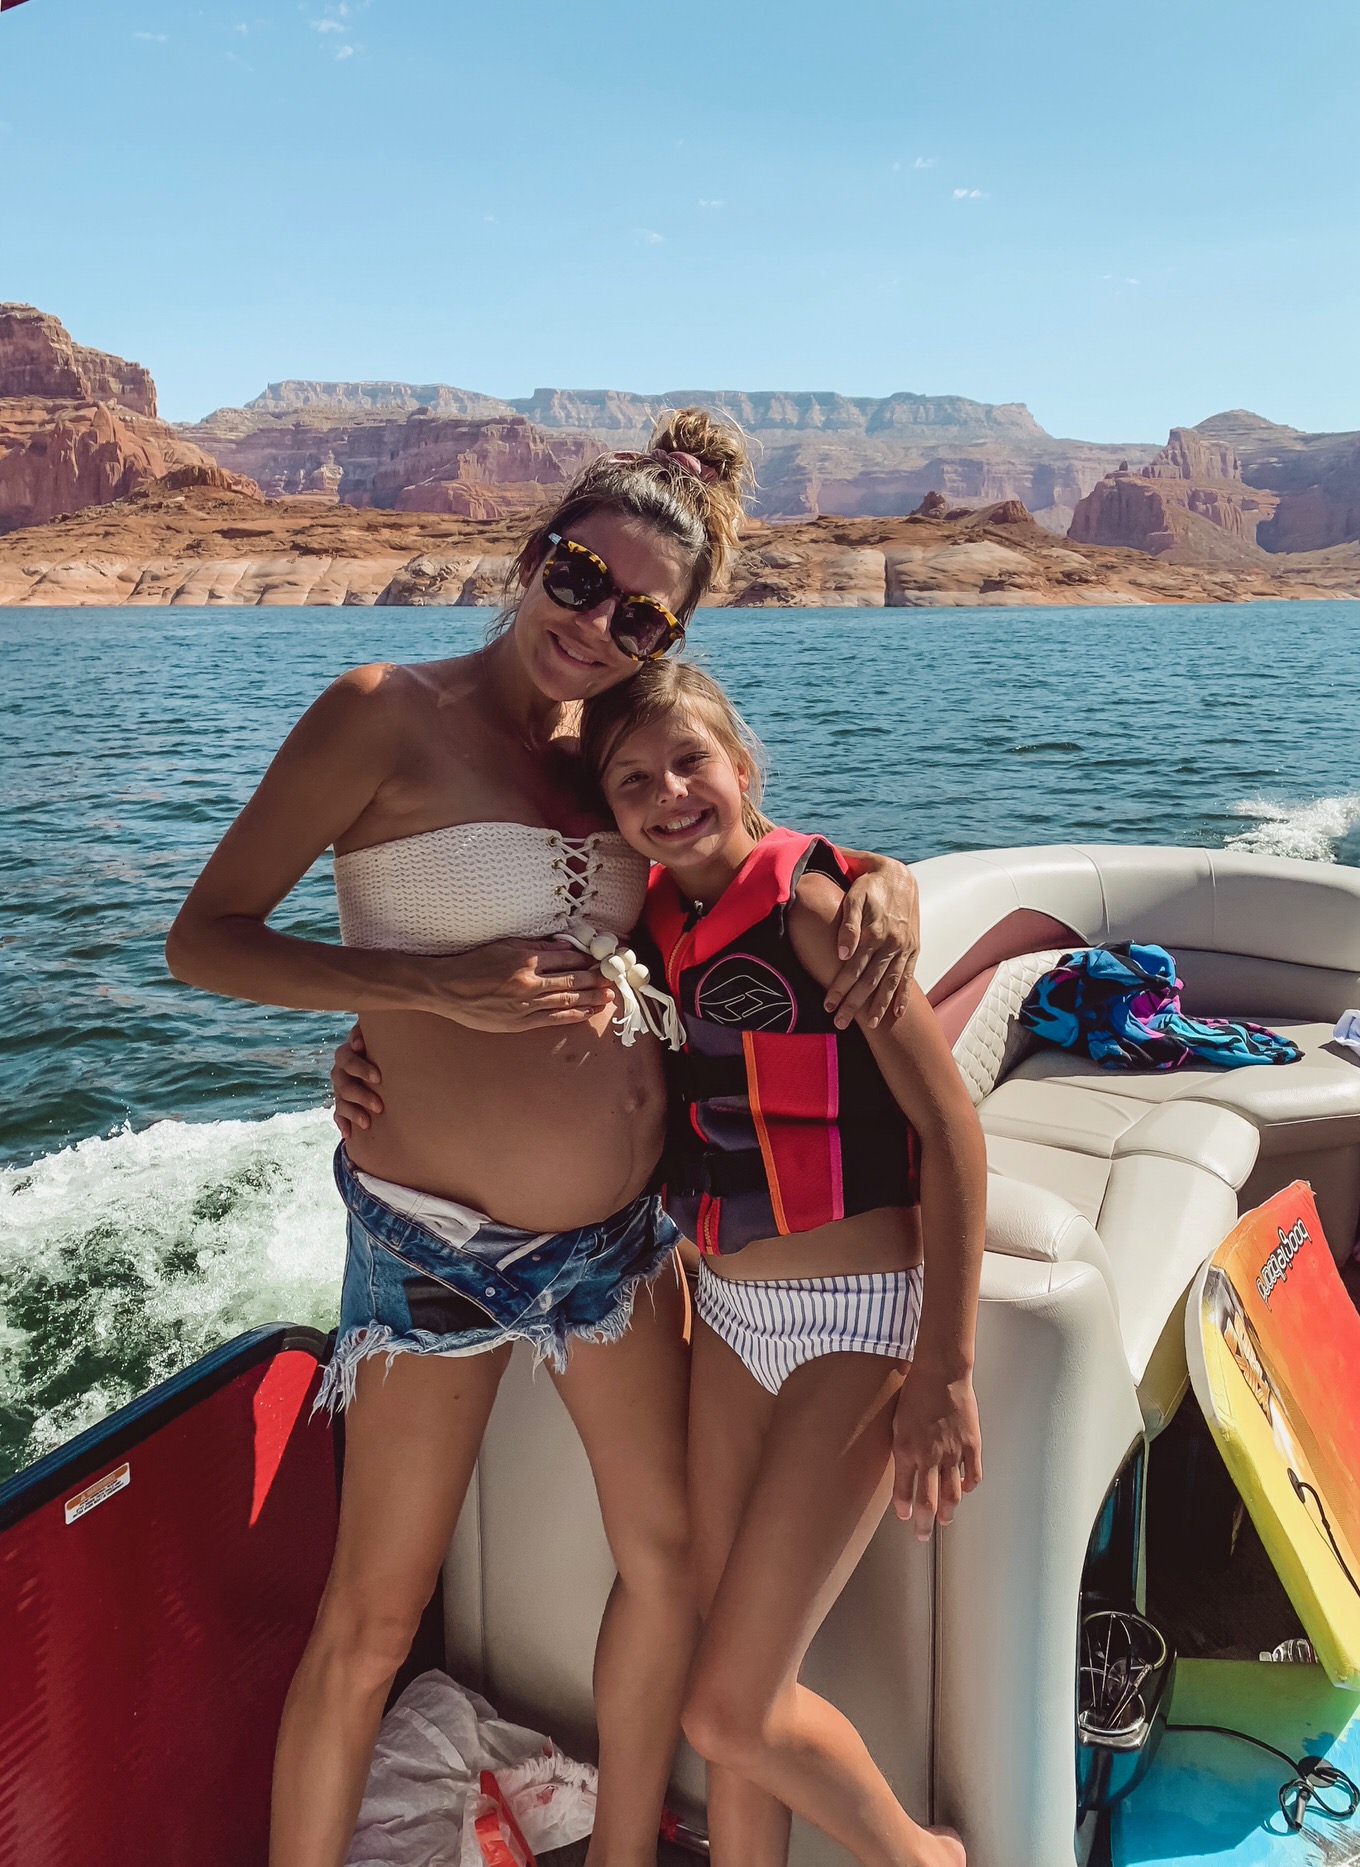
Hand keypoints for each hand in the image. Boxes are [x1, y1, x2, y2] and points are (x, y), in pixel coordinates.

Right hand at [331, 1024, 381, 1137]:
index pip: (348, 1057)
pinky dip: (343, 1123)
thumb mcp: (387, 1039)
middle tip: (380, 1105)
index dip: (360, 1067)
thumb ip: (387, 1030)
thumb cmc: (387, 1049)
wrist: (383, 1069)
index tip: (379, 1077)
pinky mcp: (341, 1104)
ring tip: (368, 1122)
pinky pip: (337, 1114)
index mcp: (350, 1052)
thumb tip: (391, 1022)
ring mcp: (340, 1087)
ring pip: (341, 1100)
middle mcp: (341, 1070)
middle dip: (361, 1094)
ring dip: (354, 1111)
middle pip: (343, 1082)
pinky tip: (349, 1134)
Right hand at [417, 938, 613, 1031]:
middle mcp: (530, 982)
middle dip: (597, 979)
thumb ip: (536, 946)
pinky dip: (573, 1016)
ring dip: (591, 998)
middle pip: (573, 979)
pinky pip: (552, 1019)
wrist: (448, 988)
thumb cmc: (474, 963)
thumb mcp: (505, 945)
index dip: (589, 958)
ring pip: (567, 1000)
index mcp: (527, 959)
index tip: (603, 958)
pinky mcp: (519, 1022)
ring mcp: (525, 1005)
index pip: (568, 957)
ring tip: (609, 996)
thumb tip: (566, 946)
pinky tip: (588, 1013)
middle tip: (615, 978)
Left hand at [825, 861, 919, 1029]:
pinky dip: (904, 995)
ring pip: (890, 983)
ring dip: (879, 1006)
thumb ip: (849, 924)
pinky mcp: (913, 948)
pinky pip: (909, 976)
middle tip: (840, 1023)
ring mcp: (904, 948)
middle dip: (855, 1004)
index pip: (853, 968)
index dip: (840, 988)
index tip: (827, 1005)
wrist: (899, 873)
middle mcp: (892, 943)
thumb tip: (842, 953)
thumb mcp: (855, 896)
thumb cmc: (869, 884)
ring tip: (869, 1024)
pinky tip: (899, 1013)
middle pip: (870, 981)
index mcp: (875, 932)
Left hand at [891, 1363, 981, 1539]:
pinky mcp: (971, 1446)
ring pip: (952, 1495)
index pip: (903, 1492)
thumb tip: (904, 1469)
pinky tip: (965, 1489)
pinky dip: (969, 1486)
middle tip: (923, 1536)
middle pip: (927, 1503)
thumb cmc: (914, 1393)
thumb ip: (902, 1449)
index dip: (904, 1509)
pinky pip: (972, 1475)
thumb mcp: (897, 1422)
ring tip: (945, 1520)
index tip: (905, 1517)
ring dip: (948, 1511)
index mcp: (905, 1451)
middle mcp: (928, 1457)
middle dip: (924, 1525)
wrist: (941, 1374)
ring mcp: (952, 1454)